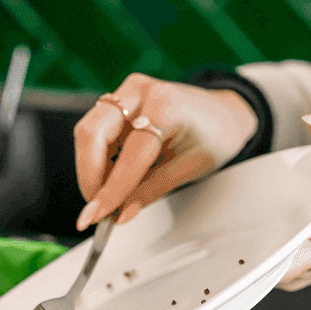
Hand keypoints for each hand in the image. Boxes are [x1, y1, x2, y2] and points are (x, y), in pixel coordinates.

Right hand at [73, 73, 257, 229]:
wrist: (223, 114)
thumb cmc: (214, 136)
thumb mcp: (189, 168)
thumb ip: (151, 191)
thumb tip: (120, 214)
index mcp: (167, 105)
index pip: (129, 154)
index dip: (111, 190)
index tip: (96, 217)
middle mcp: (141, 92)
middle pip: (91, 133)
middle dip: (89, 177)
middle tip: (97, 208)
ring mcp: (126, 94)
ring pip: (87, 134)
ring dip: (91, 171)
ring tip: (110, 196)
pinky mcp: (118, 103)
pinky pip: (94, 135)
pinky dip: (97, 163)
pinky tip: (112, 181)